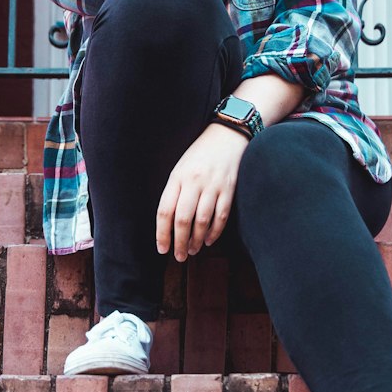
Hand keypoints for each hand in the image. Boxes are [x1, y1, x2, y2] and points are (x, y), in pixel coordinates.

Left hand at [156, 124, 246, 261]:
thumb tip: (169, 223)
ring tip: (193, 250)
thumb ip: (175, 192)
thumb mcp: (181, 168)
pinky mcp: (229, 189)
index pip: (165, 211)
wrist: (228, 135)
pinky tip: (209, 240)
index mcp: (177, 177)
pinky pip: (220, 216)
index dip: (162, 233)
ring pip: (202, 221)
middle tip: (179, 256)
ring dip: (197, 240)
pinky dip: (214, 232)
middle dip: (179, 242)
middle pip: (182, 220)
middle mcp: (194, 182)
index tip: (162, 249)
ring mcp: (213, 186)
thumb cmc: (200, 154)